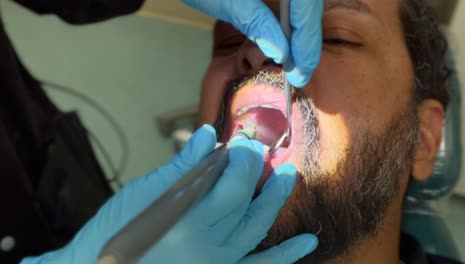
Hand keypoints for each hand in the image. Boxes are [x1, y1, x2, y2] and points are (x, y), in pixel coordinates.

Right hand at [21, 125, 316, 263]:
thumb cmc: (114, 232)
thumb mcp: (142, 195)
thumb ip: (181, 168)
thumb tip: (207, 135)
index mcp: (188, 218)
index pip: (231, 181)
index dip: (241, 157)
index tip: (242, 140)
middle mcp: (209, 243)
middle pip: (245, 200)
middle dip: (254, 169)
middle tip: (258, 150)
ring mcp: (218, 263)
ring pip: (257, 228)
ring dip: (275, 200)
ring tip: (289, 175)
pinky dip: (284, 256)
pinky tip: (308, 242)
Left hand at [183, 0, 322, 87]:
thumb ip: (254, 20)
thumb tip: (281, 52)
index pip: (306, 1)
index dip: (307, 35)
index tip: (301, 66)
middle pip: (309, 4)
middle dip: (307, 38)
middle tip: (300, 73)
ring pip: (303, 5)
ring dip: (301, 34)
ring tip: (295, 64)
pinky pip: (291, 4)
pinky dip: (291, 24)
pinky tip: (286, 45)